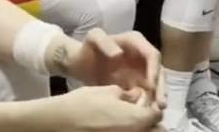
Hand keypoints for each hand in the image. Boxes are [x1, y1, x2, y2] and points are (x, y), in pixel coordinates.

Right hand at [43, 85, 163, 131]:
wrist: (60, 121)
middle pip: (155, 129)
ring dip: (140, 126)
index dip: (153, 105)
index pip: (157, 114)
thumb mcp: (110, 91)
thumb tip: (137, 95)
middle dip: (150, 121)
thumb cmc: (85, 102)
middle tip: (140, 110)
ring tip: (128, 116)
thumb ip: (129, 94)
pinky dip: (127, 129)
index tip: (145, 98)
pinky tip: (116, 122)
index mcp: (136, 119)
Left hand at [61, 29, 164, 107]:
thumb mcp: (93, 37)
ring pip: (155, 83)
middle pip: (157, 70)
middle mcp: (141, 54)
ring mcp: (140, 69)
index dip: (154, 70)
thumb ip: (104, 41)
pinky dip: (148, 102)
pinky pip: (145, 92)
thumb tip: (119, 54)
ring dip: (157, 97)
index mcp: (135, 41)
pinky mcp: (136, 82)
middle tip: (161, 104)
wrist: (79, 62)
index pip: (152, 54)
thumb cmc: (86, 47)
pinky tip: (146, 113)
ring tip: (157, 111)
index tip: (151, 86)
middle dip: (161, 87)